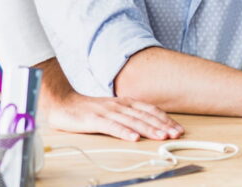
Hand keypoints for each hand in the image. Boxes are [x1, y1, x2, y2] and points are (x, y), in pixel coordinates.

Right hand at [46, 92, 184, 141]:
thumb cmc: (90, 109)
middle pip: (144, 116)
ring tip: (161, 136)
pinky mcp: (95, 120)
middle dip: (162, 125)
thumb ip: (129, 115)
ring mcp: (107, 112)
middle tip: (176, 134)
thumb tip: (149, 124)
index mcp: (125, 102)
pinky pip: (112, 126)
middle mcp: (119, 105)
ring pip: (132, 121)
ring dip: (148, 129)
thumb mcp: (114, 109)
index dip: (165, 119)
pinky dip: (124, 132)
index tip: (178, 128)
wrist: (63, 103)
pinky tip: (134, 138)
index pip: (149, 110)